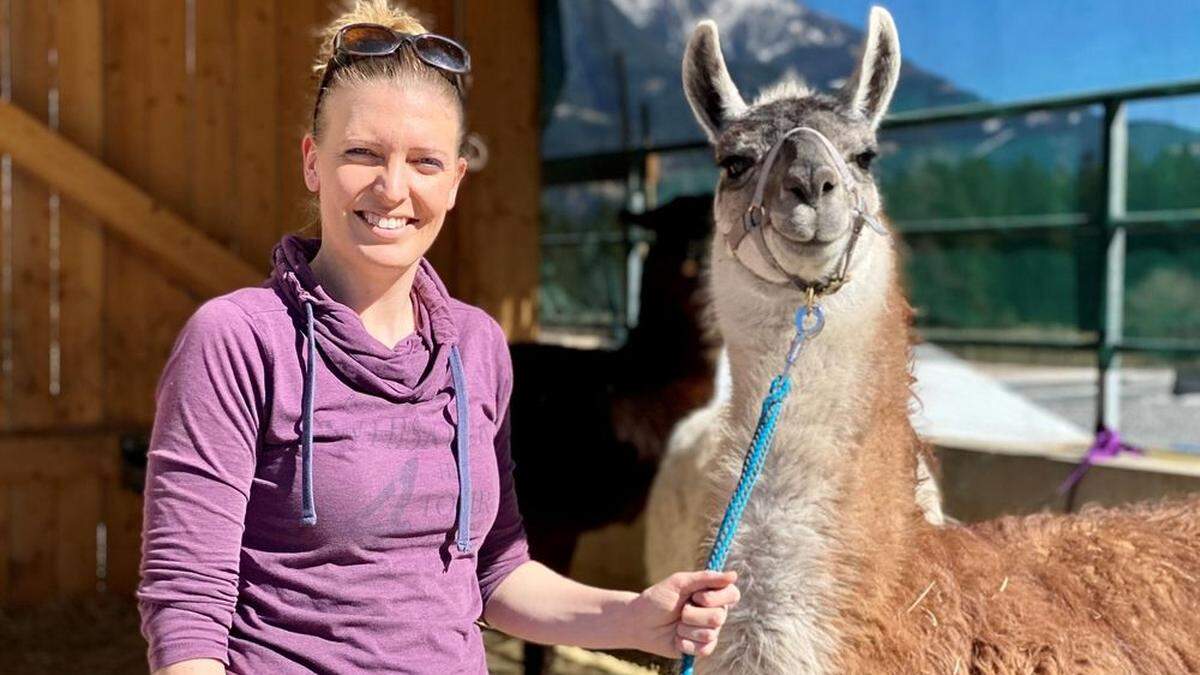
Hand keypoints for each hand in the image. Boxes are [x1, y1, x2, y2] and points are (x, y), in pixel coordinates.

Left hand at [623, 570, 739, 658]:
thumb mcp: (679, 583)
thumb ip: (706, 578)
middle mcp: (715, 612)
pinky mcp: (701, 648)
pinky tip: (676, 637)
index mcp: (712, 594)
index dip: (717, 598)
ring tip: (676, 624)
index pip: (733, 594)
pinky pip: (702, 649)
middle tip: (681, 610)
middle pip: (719, 616)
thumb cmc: (658, 599)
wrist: (639, 623)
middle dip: (693, 614)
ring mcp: (709, 631)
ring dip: (686, 628)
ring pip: (709, 633)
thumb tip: (734, 575)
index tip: (697, 596)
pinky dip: (684, 642)